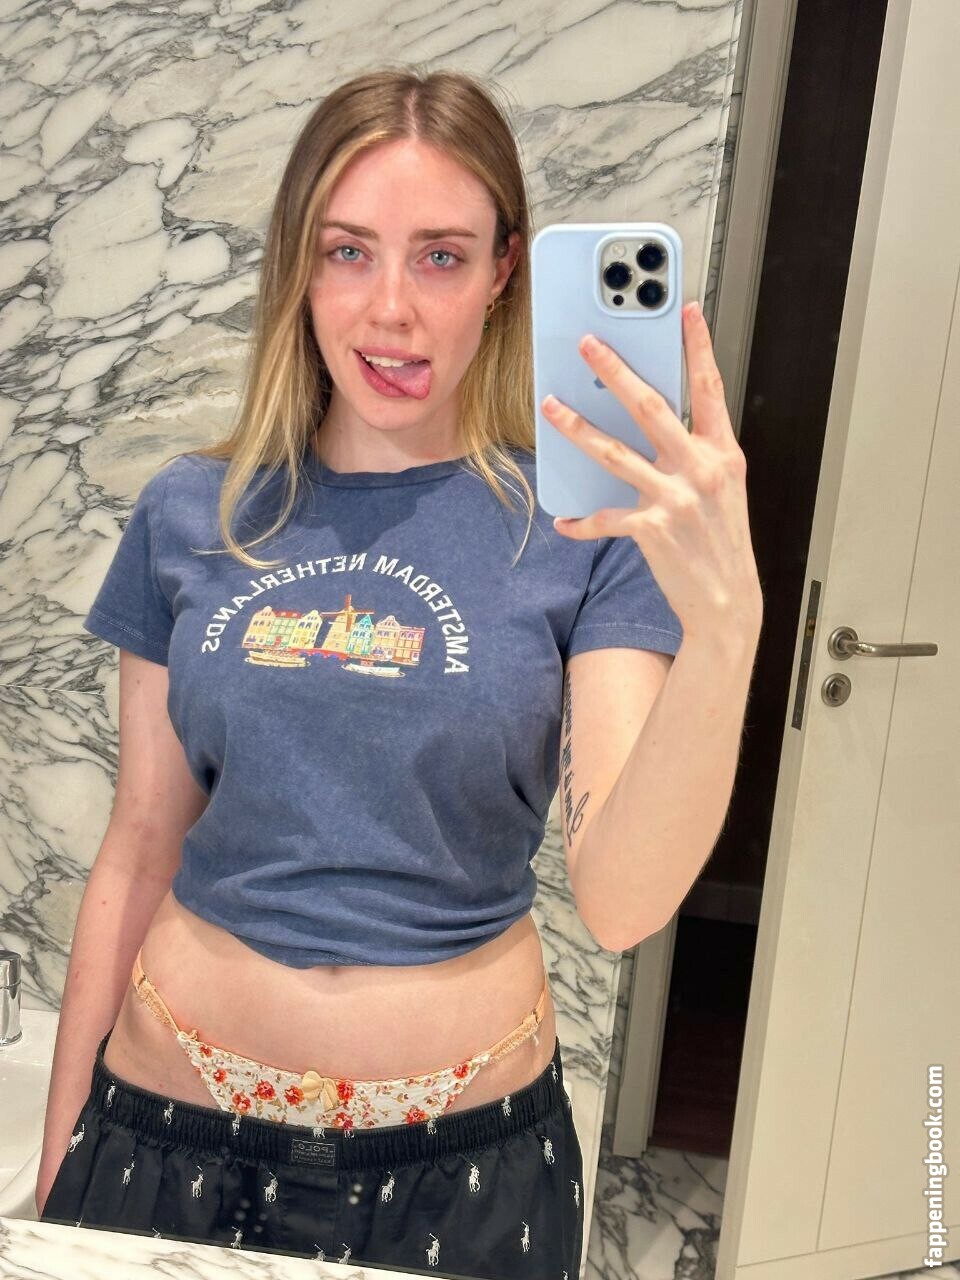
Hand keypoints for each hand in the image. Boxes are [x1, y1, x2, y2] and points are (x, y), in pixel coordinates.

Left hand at [541, 301, 762, 640]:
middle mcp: (702, 470)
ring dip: (577, 427)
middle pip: (651, 408)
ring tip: (551, 407)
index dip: (698, 347)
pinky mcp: (651, 528)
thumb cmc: (722, 544)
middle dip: (616, 371)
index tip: (684, 310)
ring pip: (615, 452)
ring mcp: (676, 498)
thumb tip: (656, 423)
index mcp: (724, 455)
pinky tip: (565, 522)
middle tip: (588, 345)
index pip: (710, 389)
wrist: (727, 602)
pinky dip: (582, 521)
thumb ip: (695, 453)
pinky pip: (605, 517)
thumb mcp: (722, 490)